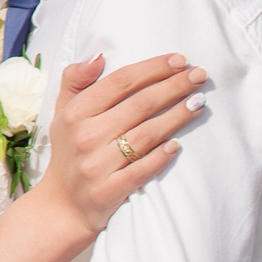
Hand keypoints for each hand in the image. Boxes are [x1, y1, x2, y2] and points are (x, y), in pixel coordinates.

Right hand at [39, 52, 204, 236]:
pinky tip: (178, 145)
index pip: (120, 82)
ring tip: (199, 101)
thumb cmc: (69, 152)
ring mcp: (97, 165)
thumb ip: (75, 80)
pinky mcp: (109, 190)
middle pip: (139, 105)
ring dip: (177, 116)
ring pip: (146, 135)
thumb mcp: (62, 113)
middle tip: (200, 75)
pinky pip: (142, 170)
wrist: (62, 205)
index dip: (152, 68)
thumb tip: (98, 56)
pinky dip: (161, 157)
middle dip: (174, 86)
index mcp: (75, 113)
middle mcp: (86, 136)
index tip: (179, 60)